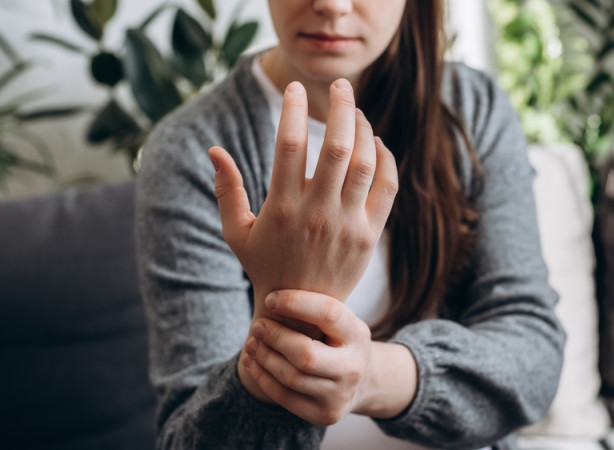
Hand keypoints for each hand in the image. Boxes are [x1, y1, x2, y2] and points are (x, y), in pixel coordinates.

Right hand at [209, 78, 397, 316]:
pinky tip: (377, 145)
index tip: (295, 89)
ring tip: (357, 111)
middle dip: (341, 108)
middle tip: (340, 84)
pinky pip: (387, 188)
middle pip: (336, 147)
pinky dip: (386, 161)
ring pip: (365, 163)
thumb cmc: (265, 266)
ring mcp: (348, 224)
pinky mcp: (370, 235)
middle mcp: (318, 213)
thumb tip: (213, 150)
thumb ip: (226, 190)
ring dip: (365, 130)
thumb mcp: (236, 232)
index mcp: (282, 208)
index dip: (293, 111)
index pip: (289, 146)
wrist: (301, 312)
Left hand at [241, 289, 372, 424]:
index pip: (328, 313)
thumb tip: (273, 279)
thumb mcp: (340, 320)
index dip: (295, 304)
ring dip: (265, 358)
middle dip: (275, 338)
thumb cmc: (339, 339)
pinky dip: (263, 377)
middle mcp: (354, 366)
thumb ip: (314, 307)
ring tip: (251, 342)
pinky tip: (252, 361)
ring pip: (292, 377)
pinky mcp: (324, 414)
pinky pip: (285, 397)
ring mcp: (340, 394)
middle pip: (306, 354)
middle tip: (257, 326)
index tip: (270, 299)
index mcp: (358, 334)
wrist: (363, 380)